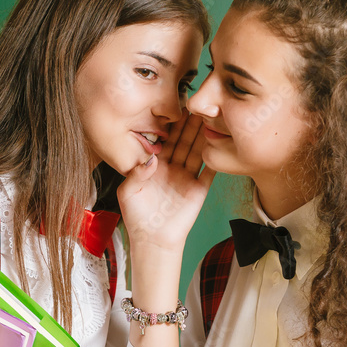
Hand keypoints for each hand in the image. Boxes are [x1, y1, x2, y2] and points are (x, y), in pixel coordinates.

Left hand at [118, 112, 215, 252]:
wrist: (152, 240)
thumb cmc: (137, 217)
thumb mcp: (127, 191)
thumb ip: (136, 173)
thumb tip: (152, 160)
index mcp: (155, 166)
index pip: (166, 140)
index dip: (172, 126)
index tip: (178, 109)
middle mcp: (173, 169)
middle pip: (184, 142)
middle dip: (191, 125)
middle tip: (199, 107)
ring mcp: (187, 178)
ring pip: (197, 152)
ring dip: (203, 137)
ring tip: (212, 120)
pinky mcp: (198, 190)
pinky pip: (209, 172)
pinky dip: (213, 160)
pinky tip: (219, 146)